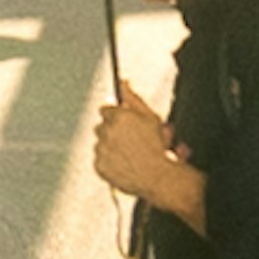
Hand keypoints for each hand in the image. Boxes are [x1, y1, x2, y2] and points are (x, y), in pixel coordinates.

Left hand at [96, 90, 200, 223]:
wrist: (159, 177)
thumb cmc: (159, 147)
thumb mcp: (151, 117)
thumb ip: (133, 98)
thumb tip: (122, 81)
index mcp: (119, 116)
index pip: (105, 109)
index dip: (116, 117)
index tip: (123, 125)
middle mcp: (107, 131)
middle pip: (101, 127)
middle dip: (112, 132)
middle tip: (129, 142)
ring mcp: (101, 150)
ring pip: (100, 144)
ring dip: (110, 148)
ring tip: (129, 156)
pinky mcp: (99, 166)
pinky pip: (100, 161)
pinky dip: (109, 163)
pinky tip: (124, 165)